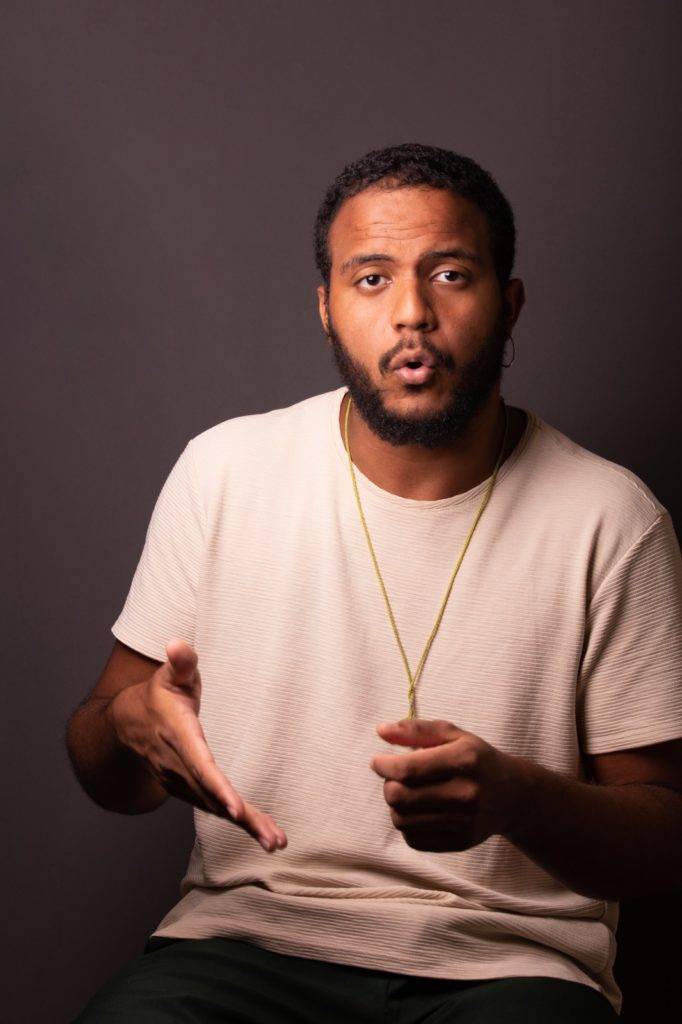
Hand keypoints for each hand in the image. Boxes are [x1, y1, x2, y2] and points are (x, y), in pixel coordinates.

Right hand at [107, 638, 286, 852]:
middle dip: (241, 817)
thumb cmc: (159, 694)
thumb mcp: (168, 674)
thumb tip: (177, 643)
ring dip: (246, 826)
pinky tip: (264, 833)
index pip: (199, 763)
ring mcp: (181, 780)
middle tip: (271, 839)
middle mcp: (178, 764)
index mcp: (178, 734)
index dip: (217, 786)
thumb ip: (180, 662)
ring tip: (276, 842)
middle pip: (212, 794)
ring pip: (215, 807)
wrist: (128, 724)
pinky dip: (239, 822)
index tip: (235, 808)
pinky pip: (214, 806)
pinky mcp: (187, 788)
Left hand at [369, 718, 522, 851]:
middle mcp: (465, 793)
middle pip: (400, 797)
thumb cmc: (476, 759)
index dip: (383, 766)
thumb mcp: (453, 734)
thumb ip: (416, 730)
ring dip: (395, 806)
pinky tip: (417, 811)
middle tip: (394, 778)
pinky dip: (407, 825)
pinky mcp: (460, 842)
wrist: (513, 794)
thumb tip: (381, 730)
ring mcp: (464, 821)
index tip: (378, 761)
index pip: (407, 769)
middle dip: (388, 785)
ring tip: (406, 793)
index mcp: (463, 760)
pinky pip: (414, 839)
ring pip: (403, 820)